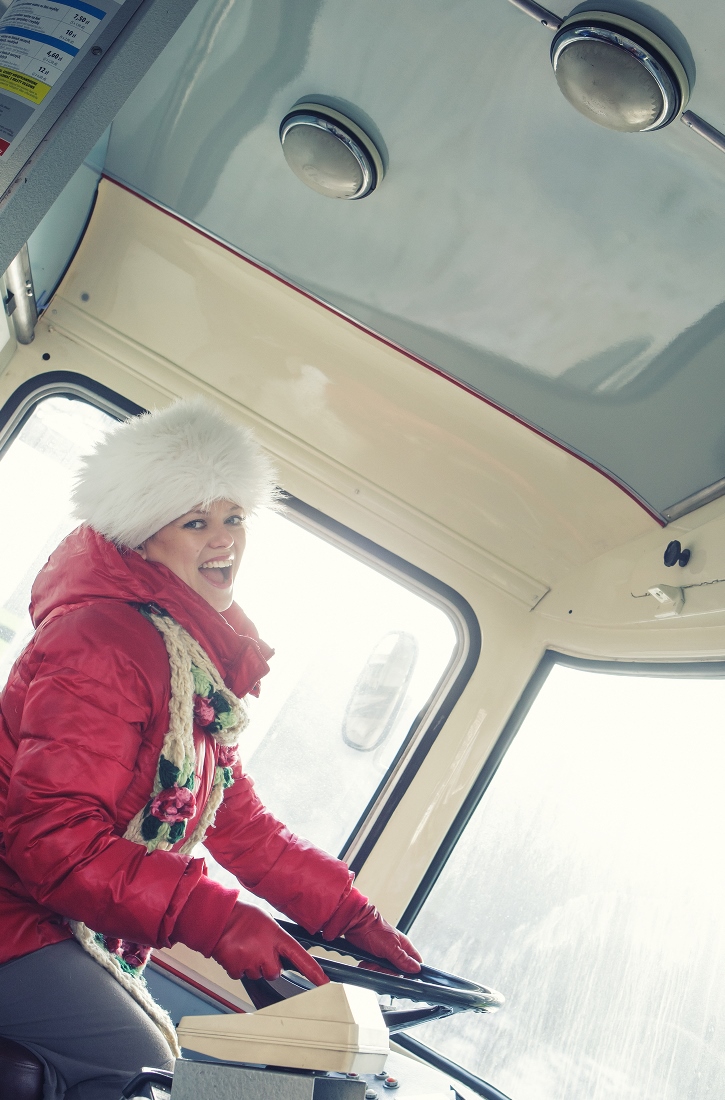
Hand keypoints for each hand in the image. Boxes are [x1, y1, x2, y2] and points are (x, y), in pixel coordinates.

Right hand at [212, 901, 328, 984]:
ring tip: (245, 947)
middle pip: (275, 973)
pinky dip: (238, 967)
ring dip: (252, 965)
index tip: (323, 982)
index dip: (313, 971)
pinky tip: (236, 953)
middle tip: (259, 950)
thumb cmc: (243, 916)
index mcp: (276, 936)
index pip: (300, 956)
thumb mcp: (267, 921)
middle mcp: (265, 950)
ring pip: (257, 975)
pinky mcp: (235, 968)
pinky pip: (241, 976)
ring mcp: (250, 960)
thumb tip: (283, 952)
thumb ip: (277, 938)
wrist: (218, 917)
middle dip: (269, 965)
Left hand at [343, 906, 422, 973]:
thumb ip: (403, 959)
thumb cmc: (373, 929)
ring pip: (384, 971)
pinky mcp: (374, 957)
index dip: (412, 972)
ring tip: (370, 963)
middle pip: (398, 971)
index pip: (415, 962)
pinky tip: (365, 963)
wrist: (355, 923)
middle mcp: (396, 951)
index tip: (404, 977)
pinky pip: (374, 969)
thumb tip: (416, 969)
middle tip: (380, 965)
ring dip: (376, 969)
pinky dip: (368, 967)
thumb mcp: (390, 947)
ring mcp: (384, 954)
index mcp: (404, 946)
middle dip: (387, 971)